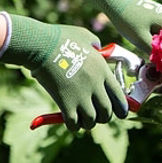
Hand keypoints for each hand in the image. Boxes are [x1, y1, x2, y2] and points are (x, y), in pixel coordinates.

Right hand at [0, 14, 127, 129]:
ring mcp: (81, 95)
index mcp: (102, 70)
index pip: (120, 96)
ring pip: (92, 121)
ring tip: (82, 119)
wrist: (40, 45)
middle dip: (104, 117)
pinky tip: (69, 120)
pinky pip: (74, 124)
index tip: (120, 113)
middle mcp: (95, 85)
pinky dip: (73, 125)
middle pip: (107, 112)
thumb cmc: (61, 38)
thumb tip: (97, 49)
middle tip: (97, 115)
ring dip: (88, 122)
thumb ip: (95, 45)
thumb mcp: (86, 36)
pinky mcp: (65, 103)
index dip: (122, 108)